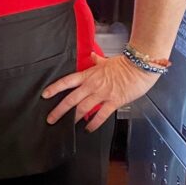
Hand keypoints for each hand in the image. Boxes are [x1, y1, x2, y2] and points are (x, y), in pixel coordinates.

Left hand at [42, 53, 160, 131]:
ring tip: (67, 126)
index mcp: (89, 75)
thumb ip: (97, 60)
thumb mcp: (107, 60)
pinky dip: (94, 123)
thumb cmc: (125, 64)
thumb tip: (92, 55)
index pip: (67, 81)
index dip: (55, 88)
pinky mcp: (114, 102)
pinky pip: (101, 115)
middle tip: (50, 119)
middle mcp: (92, 85)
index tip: (45, 95)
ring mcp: (102, 94)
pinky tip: (88, 129)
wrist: (140, 66)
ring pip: (83, 108)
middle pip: (71, 99)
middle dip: (59, 110)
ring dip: (74, 119)